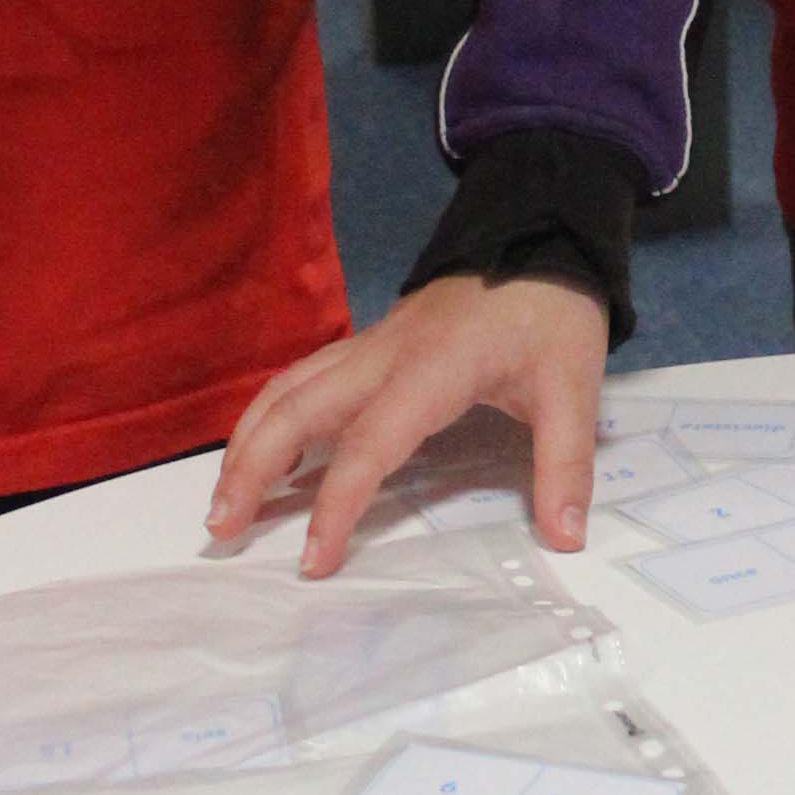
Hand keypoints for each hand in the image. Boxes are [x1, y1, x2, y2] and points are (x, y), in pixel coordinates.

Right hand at [209, 272, 607, 574]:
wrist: (541, 234)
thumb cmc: (552, 314)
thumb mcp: (574, 388)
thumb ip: (567, 465)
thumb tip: (565, 538)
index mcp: (429, 371)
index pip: (367, 446)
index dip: (336, 506)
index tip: (314, 561)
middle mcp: (382, 356)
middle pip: (295, 409)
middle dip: (249, 468)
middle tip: (220, 530)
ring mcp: (369, 346)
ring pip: (286, 388)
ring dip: (247, 441)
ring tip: (223, 500)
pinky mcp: (369, 343)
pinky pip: (303, 379)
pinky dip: (270, 416)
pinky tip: (263, 452)